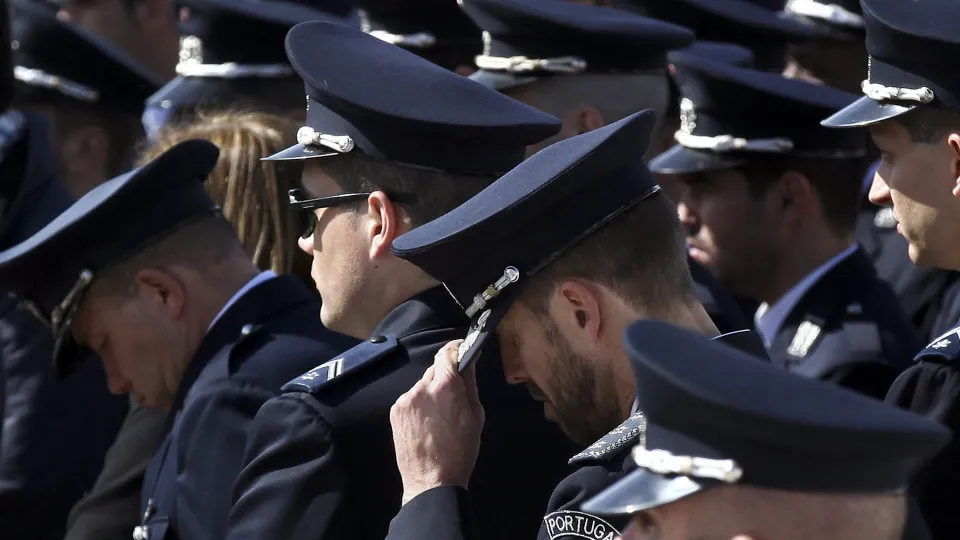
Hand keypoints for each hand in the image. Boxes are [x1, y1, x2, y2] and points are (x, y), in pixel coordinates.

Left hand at [390, 339, 484, 504]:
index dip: (455, 349)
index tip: (462, 351)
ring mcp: (405, 399)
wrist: (431, 481)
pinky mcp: (395, 411)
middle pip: (435, 369)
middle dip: (445, 376)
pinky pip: (411, 398)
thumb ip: (470, 384)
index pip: (447, 353)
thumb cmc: (461, 451)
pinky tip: (426, 422)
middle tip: (454, 394)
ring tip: (439, 415)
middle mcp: (422, 387)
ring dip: (431, 391)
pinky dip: (419, 403)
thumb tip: (469, 361)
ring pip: (422, 384)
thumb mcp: (476, 416)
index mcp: (445, 387)